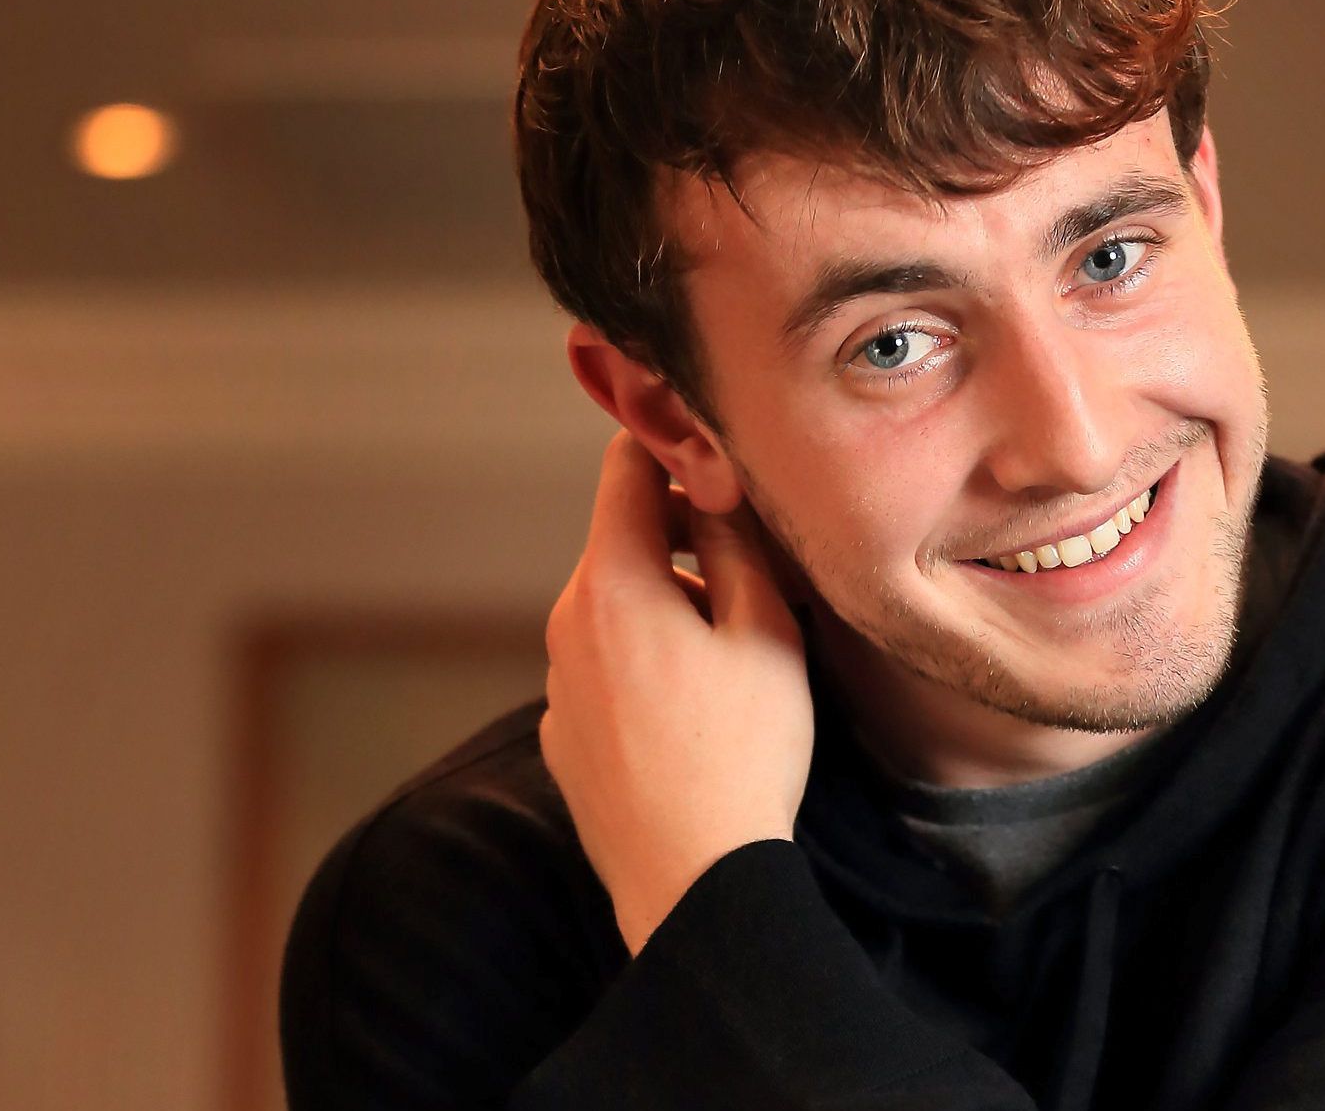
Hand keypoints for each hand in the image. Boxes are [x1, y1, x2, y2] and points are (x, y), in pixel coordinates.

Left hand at [539, 431, 815, 953]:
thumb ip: (736, 542)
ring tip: (740, 652)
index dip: (675, 444)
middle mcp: (568, 621)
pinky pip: (608, 668)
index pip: (626, 464)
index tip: (723, 457)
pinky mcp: (565, 735)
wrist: (691, 879)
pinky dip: (649, 663)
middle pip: (625, 540)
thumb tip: (716, 484)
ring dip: (671, 605)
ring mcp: (560, 682)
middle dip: (686, 537)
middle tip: (758, 568)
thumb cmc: (741, 753)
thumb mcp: (764, 629)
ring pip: (618, 607)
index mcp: (614, 581)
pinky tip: (699, 712)